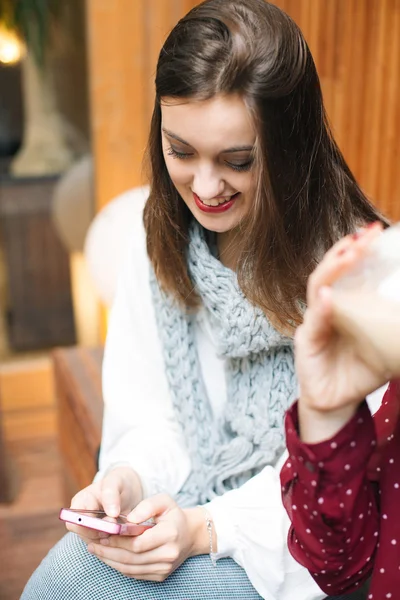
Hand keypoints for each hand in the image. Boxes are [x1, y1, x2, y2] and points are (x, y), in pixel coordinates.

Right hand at [66, 466, 142, 543]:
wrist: (128, 488)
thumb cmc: (119, 482)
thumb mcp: (115, 482)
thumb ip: (111, 495)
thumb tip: (111, 514)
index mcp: (80, 503)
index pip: (74, 523)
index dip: (89, 528)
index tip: (110, 522)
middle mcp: (82, 518)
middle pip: (85, 536)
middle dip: (103, 534)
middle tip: (119, 526)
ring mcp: (91, 529)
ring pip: (96, 543)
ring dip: (111, 539)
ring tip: (124, 528)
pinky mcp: (102, 536)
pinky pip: (105, 546)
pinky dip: (116, 542)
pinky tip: (125, 534)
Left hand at [87, 494, 211, 581]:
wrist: (190, 534)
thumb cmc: (173, 514)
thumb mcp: (164, 501)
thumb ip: (146, 506)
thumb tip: (129, 519)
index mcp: (170, 534)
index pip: (138, 543)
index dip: (118, 541)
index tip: (103, 534)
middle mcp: (169, 554)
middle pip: (132, 558)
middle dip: (109, 552)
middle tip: (92, 544)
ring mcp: (165, 568)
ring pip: (131, 568)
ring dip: (110, 561)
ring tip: (96, 550)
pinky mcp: (161, 576)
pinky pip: (135, 574)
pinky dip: (119, 566)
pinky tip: (109, 557)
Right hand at [295, 223, 385, 440]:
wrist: (337, 404)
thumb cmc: (359, 372)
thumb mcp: (385, 345)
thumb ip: (392, 326)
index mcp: (342, 306)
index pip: (346, 273)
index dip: (357, 251)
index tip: (376, 231)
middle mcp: (324, 310)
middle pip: (329, 273)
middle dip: (345, 251)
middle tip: (366, 234)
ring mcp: (312, 325)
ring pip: (317, 289)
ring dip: (332, 269)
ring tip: (349, 253)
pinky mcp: (305, 344)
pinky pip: (313, 323)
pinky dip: (321, 309)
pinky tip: (328, 296)